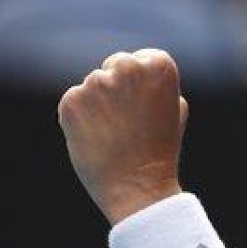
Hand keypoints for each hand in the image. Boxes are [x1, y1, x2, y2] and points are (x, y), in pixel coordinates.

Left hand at [58, 49, 187, 224]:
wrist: (137, 187)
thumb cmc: (160, 149)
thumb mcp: (174, 108)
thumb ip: (156, 83)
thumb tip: (136, 69)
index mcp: (158, 64)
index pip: (141, 60)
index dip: (141, 87)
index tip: (145, 110)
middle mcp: (127, 67)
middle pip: (114, 66)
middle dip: (117, 89)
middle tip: (127, 123)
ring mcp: (96, 83)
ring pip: (93, 86)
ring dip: (98, 104)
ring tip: (113, 134)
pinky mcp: (72, 100)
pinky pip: (74, 101)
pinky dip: (81, 117)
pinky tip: (95, 138)